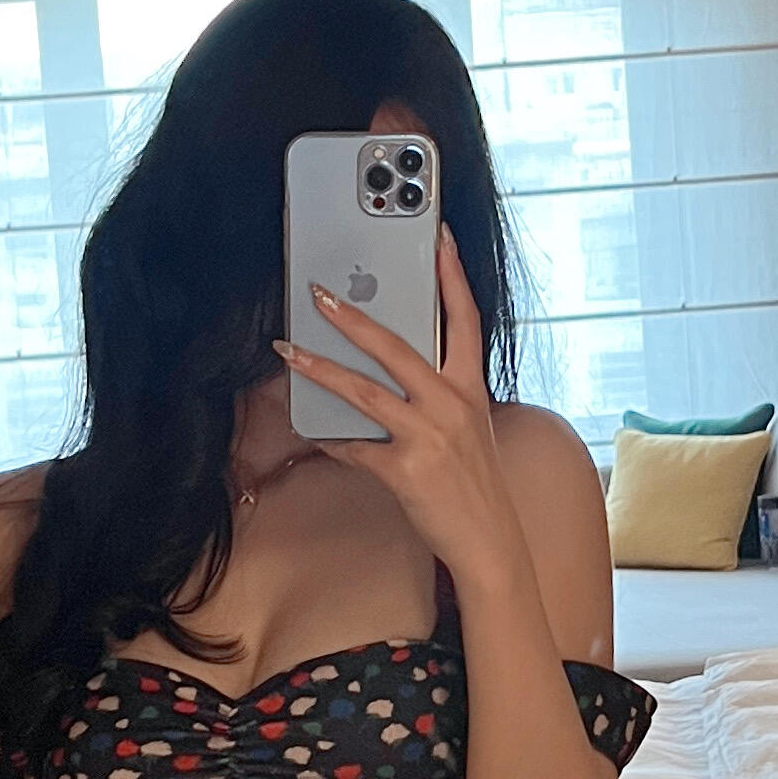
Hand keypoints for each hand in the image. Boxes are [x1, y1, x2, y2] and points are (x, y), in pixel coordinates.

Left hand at [280, 232, 523, 580]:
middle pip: (397, 347)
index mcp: (471, 388)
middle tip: (319, 294)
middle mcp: (452, 405)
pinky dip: (331, 438)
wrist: (489, 540)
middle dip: (353, 317)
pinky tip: (313, 432)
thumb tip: (390, 372)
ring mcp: (428, 437)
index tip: (439, 238)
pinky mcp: (405, 470)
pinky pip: (355, 446)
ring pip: (364, 391)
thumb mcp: (468, 428)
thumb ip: (437, 394)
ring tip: (288, 350)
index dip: (452, 275)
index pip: (465, 319)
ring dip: (319, 368)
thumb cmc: (474, 482)